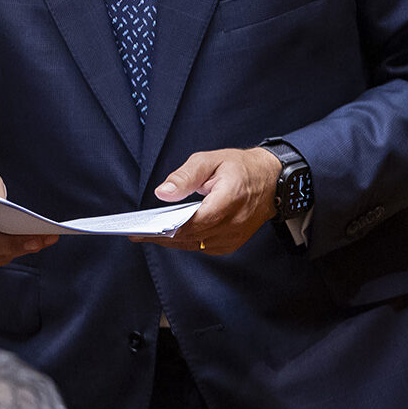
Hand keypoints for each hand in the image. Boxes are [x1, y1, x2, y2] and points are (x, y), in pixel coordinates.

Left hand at [134, 147, 281, 254]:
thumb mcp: (210, 160)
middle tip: (137, 233)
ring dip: (172, 242)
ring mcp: (235, 236)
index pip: (195, 221)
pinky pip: (205, 247)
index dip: (167, 228)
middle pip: (192, 237)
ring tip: (148, 234)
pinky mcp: (233, 242)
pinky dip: (188, 242)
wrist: (271, 180)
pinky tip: (171, 236)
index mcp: (229, 199)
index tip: (143, 230)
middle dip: (162, 237)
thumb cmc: (239, 167)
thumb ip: (185, 176)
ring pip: (197, 245)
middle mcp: (234, 222)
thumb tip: (162, 193)